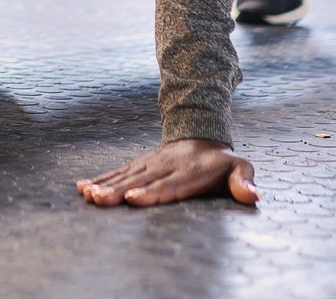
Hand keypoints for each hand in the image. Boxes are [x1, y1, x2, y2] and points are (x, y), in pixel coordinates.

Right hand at [77, 139, 257, 206]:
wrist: (200, 136)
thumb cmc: (222, 162)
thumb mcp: (241, 167)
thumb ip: (244, 181)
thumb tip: (253, 196)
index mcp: (189, 172)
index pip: (169, 185)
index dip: (151, 193)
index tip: (132, 199)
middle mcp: (164, 167)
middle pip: (140, 182)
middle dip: (118, 191)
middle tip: (100, 199)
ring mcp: (148, 165)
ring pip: (124, 176)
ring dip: (104, 186)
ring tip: (88, 195)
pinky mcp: (137, 166)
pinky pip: (117, 173)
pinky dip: (100, 179)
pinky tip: (82, 187)